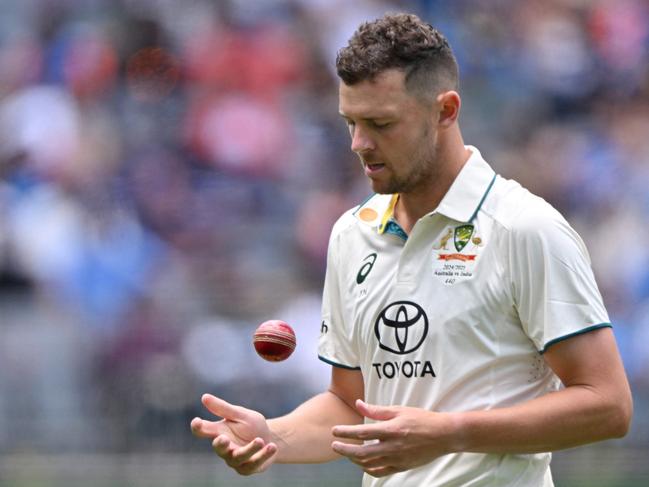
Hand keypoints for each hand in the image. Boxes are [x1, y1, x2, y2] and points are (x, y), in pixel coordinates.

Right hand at [190, 394, 277, 474]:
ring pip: (239, 456)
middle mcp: (225, 448)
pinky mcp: (248, 468)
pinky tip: (272, 446)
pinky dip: (264, 455)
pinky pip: (254, 463)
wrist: (270, 438)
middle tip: (222, 438)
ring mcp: (236, 460)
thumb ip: (223, 408)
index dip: (198, 427)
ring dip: (250, 449)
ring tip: (259, 440)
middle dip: (220, 445)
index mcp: (219, 432)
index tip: (197, 422)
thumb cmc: (250, 426)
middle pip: (219, 448)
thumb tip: (204, 397)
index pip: (204, 431)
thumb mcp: (240, 414)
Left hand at [331, 399, 453, 476]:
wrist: (443, 435)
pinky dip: (368, 469)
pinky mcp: (402, 467)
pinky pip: (380, 472)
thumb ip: (376, 410)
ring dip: (354, 460)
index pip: (363, 433)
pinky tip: (362, 463)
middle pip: (362, 453)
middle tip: (334, 446)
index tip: (335, 431)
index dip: (346, 432)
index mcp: (392, 430)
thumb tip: (358, 404)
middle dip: (345, 450)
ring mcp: (397, 459)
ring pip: (369, 464)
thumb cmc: (422, 419)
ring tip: (347, 453)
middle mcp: (393, 446)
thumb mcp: (399, 410)